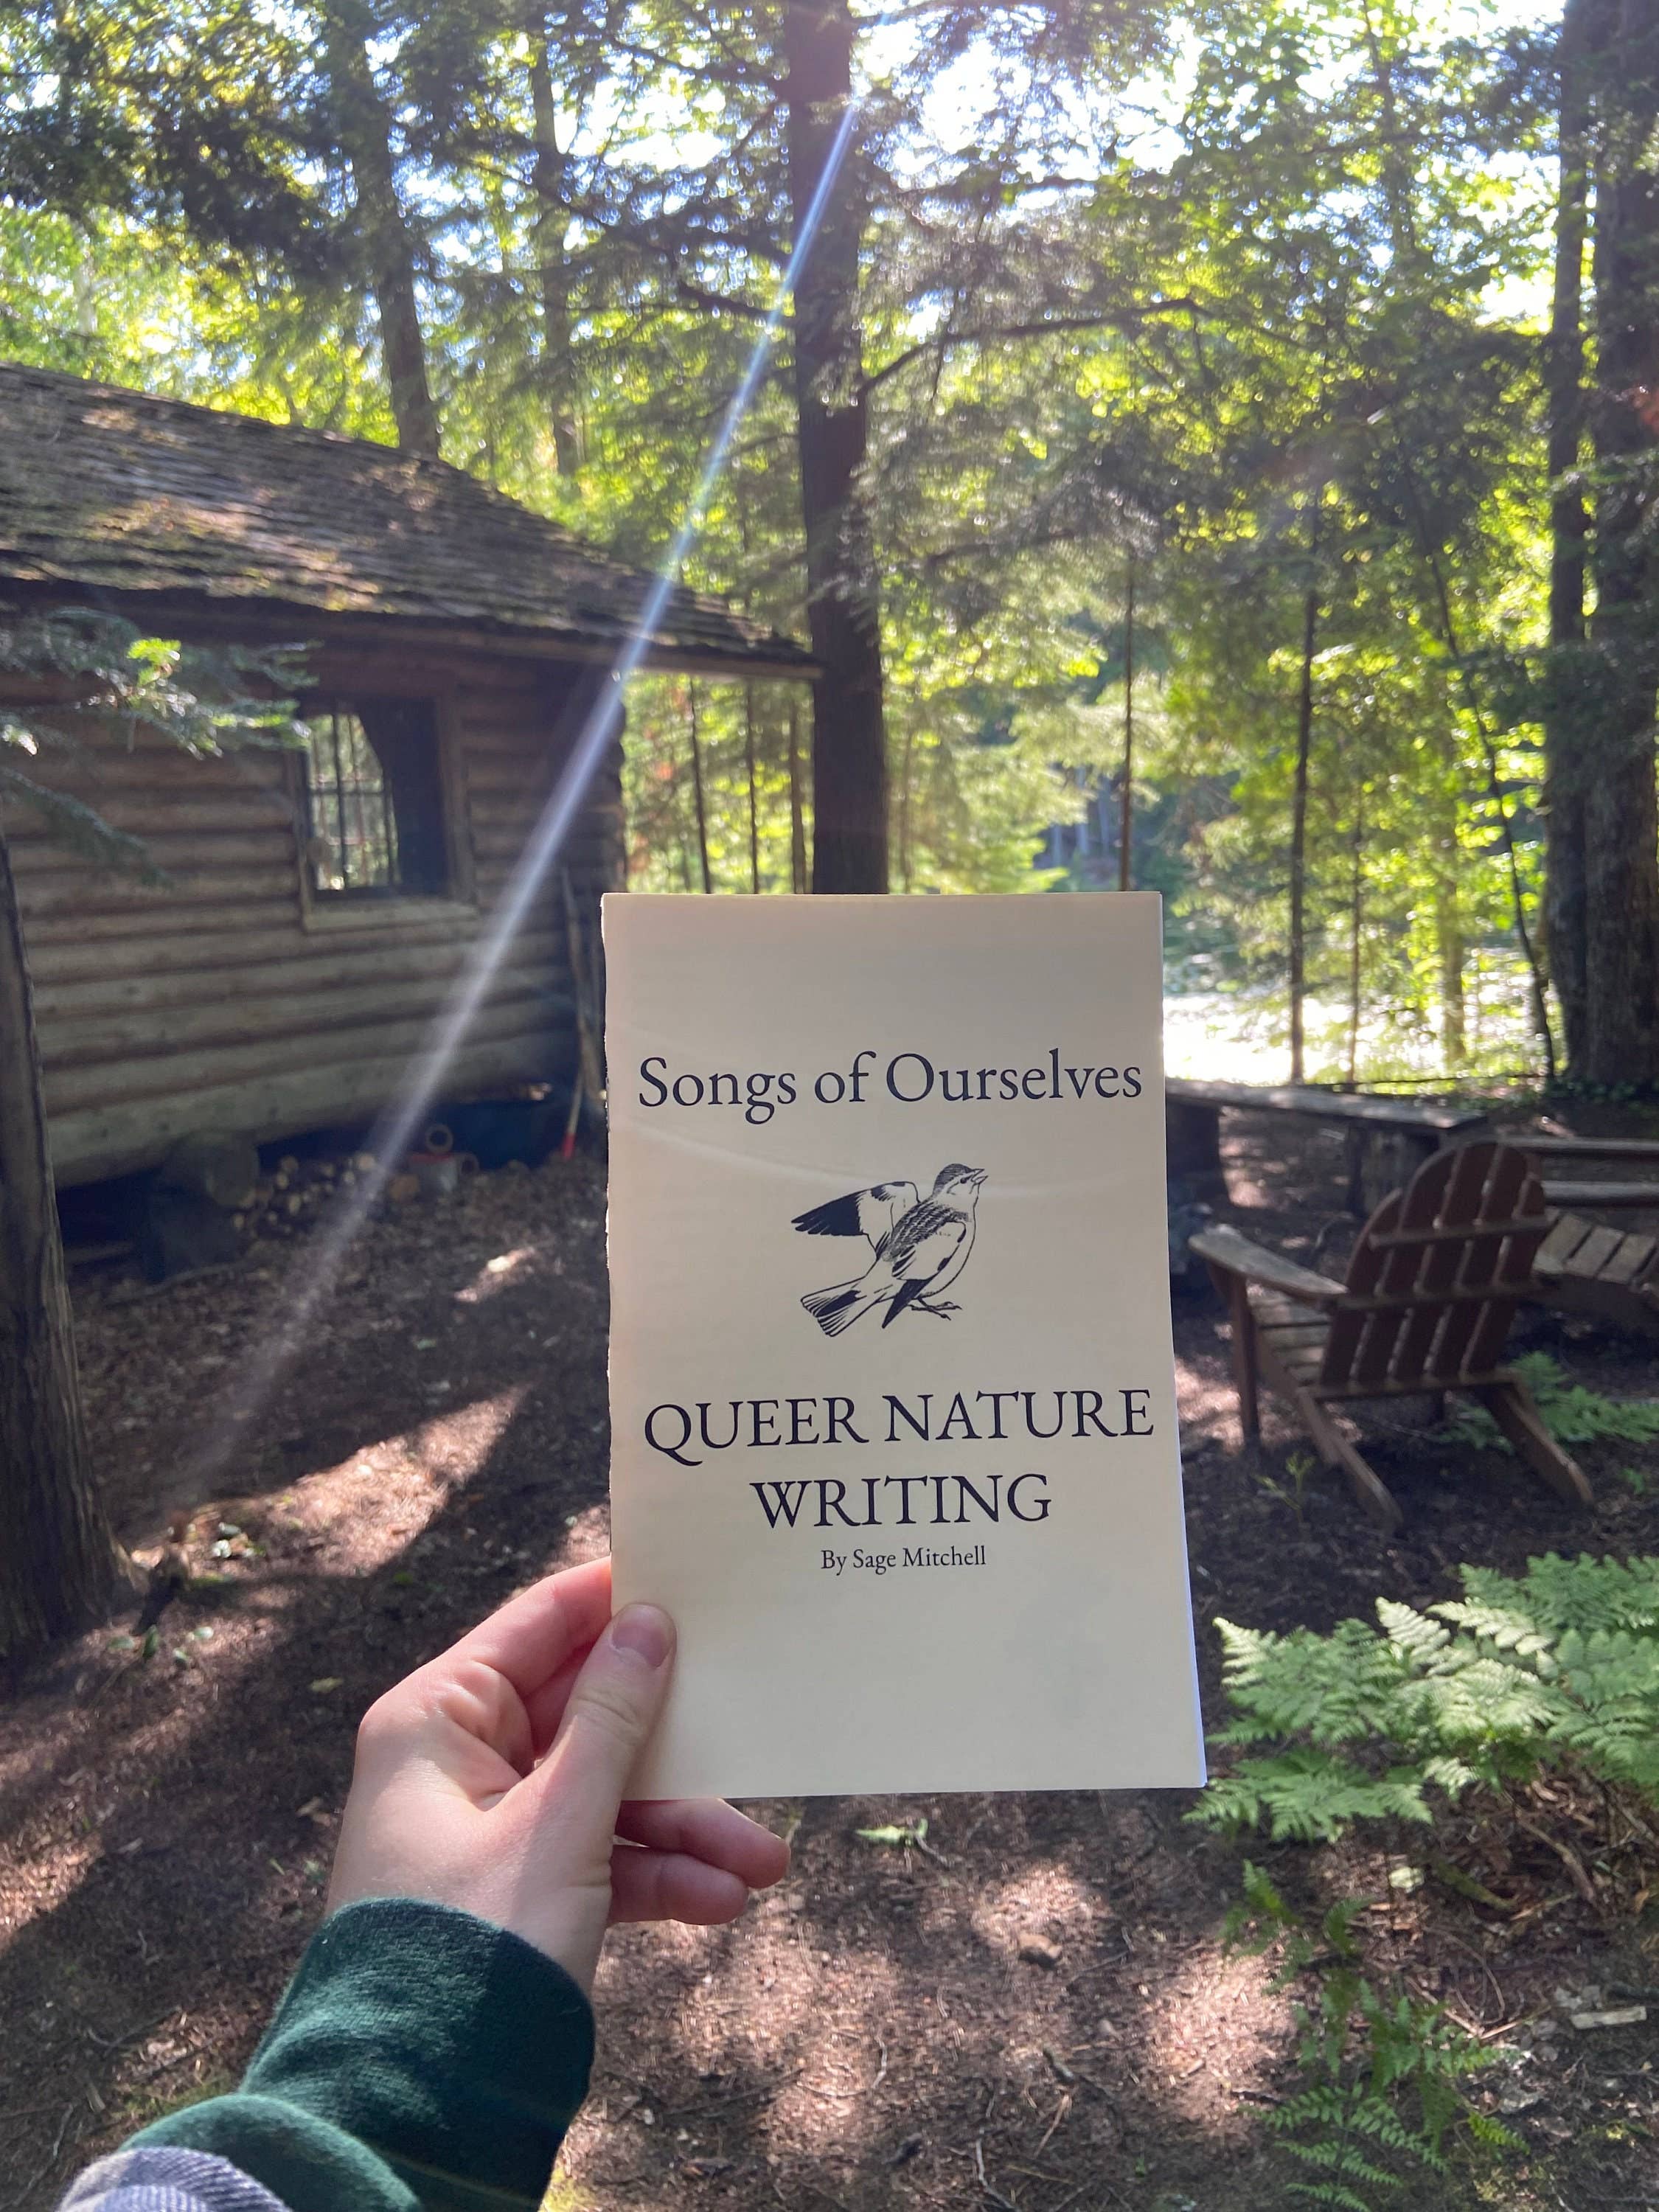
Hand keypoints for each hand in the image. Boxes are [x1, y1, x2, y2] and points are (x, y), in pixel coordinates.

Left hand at [325, 1556, 788, 1991]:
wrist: (419, 2104)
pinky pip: (598, 1856)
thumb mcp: (559, 1820)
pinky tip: (719, 1899)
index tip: (695, 1583)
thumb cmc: (472, 1942)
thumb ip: (613, 1717)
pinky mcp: (517, 1886)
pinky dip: (654, 1875)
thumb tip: (648, 1622)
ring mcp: (489, 1825)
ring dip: (683, 1827)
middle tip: (754, 1731)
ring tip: (762, 1865)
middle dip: (678, 1747)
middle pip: (589, 1716)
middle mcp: (458, 1759)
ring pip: (605, 1793)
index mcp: (438, 1718)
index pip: (539, 1626)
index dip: (615, 1602)